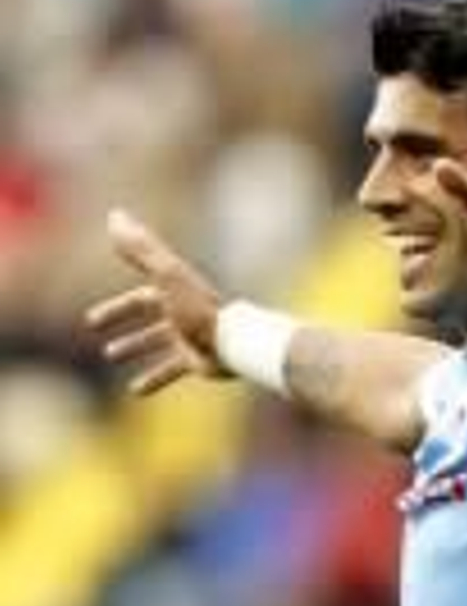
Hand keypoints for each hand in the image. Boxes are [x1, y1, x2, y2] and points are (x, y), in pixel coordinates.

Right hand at [85, 210, 228, 395]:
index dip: (116, 308)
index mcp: (175, 293)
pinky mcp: (199, 360)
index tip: (92, 321)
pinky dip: (155, 379)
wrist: (235, 343)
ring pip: (159, 343)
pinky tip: (136, 390)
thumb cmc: (199, 310)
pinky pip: (173, 370)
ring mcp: (191, 337)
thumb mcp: (166, 276)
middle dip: (124, 324)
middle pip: (148, 315)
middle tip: (99, 336)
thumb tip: (115, 215)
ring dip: (135, 348)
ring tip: (112, 357)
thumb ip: (141, 248)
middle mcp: (182, 313)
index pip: (140, 298)